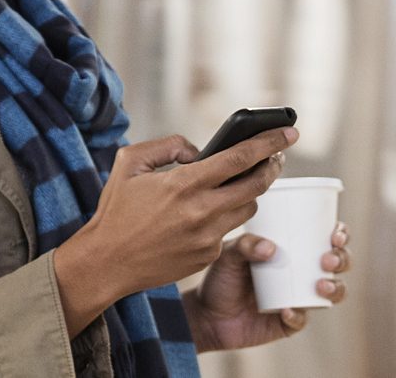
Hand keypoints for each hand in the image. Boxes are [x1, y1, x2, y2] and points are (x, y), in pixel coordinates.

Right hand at [53, 128, 295, 333]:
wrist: (105, 263)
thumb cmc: (116, 210)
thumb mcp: (130, 163)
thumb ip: (168, 145)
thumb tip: (199, 151)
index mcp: (184, 184)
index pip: (241, 158)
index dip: (270, 142)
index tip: (289, 132)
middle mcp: (201, 211)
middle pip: (257, 184)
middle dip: (273, 166)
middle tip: (278, 156)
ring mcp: (207, 237)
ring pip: (248, 208)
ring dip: (251, 192)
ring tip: (245, 180)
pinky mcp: (207, 256)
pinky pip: (229, 230)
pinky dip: (226, 215)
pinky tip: (214, 209)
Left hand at [186, 223, 352, 350]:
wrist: (206, 315)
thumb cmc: (222, 278)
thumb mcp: (229, 254)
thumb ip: (245, 245)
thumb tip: (270, 248)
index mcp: (295, 251)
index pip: (327, 238)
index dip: (341, 234)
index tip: (336, 234)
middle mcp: (304, 274)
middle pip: (339, 264)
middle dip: (342, 260)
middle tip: (328, 260)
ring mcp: (299, 299)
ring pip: (333, 293)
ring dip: (336, 288)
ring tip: (321, 285)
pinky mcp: (288, 323)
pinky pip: (301, 320)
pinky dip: (297, 315)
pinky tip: (287, 310)